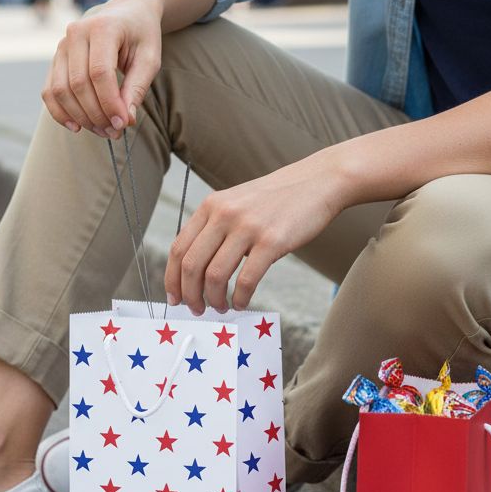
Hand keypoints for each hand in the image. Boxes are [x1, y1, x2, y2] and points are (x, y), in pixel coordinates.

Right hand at [42, 0, 161, 136]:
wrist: (127, 12)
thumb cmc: (141, 35)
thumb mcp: (150, 58)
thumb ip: (137, 88)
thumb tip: (125, 120)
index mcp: (102, 27)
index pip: (100, 72)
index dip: (109, 103)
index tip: (123, 124)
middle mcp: (76, 33)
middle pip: (79, 84)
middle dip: (96, 114)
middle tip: (115, 132)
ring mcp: (62, 45)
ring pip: (61, 90)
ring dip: (80, 117)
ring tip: (102, 131)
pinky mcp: (56, 58)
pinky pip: (49, 90)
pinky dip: (60, 112)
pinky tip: (77, 127)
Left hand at [164, 149, 346, 314]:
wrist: (318, 181)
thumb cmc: (278, 199)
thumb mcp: (237, 203)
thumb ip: (216, 227)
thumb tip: (197, 271)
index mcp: (211, 206)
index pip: (178, 248)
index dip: (172, 278)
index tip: (175, 298)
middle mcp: (224, 214)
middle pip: (191, 265)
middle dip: (190, 295)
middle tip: (197, 309)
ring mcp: (247, 227)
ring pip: (214, 275)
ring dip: (214, 299)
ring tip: (221, 308)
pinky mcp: (272, 241)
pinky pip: (246, 280)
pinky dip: (240, 297)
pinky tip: (241, 302)